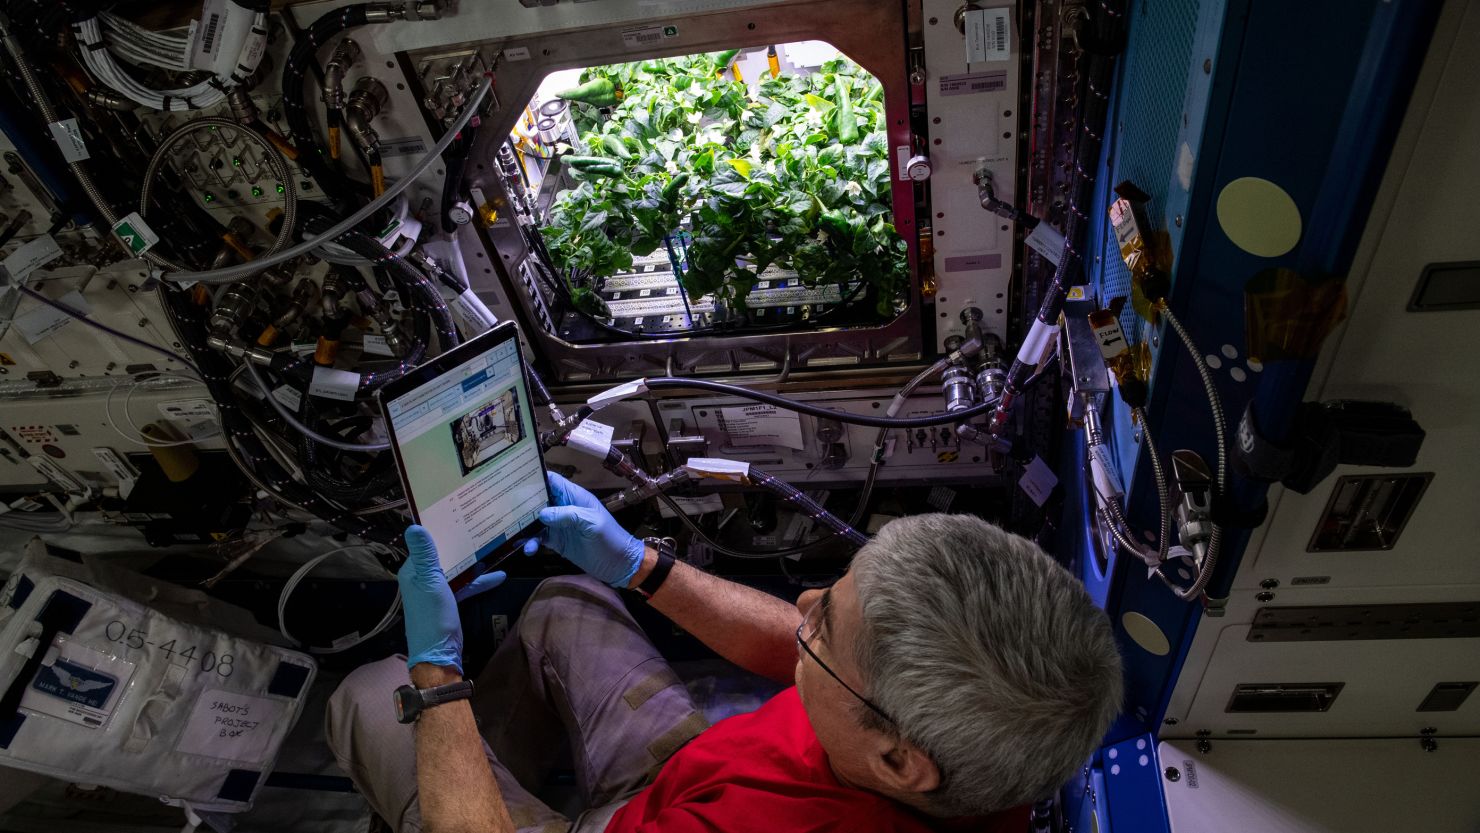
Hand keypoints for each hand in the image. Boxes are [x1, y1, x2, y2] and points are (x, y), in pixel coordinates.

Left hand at [399, 525, 506, 672]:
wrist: (439, 653)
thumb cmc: (432, 616)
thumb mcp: (431, 582)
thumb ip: (425, 555)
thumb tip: (414, 526)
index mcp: (413, 570)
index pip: (425, 543)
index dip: (439, 528)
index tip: (457, 511)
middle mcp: (422, 577)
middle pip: (442, 554)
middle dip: (460, 542)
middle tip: (480, 523)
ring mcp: (436, 589)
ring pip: (455, 568)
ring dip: (472, 560)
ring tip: (493, 546)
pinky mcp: (449, 600)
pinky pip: (465, 584)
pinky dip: (478, 580)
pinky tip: (498, 575)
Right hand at [523, 472, 643, 587]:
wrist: (619, 566)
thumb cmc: (611, 540)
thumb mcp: (592, 523)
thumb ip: (568, 515)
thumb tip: (542, 513)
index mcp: (574, 497)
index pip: (552, 481)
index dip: (535, 478)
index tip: (515, 479)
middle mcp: (564, 507)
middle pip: (538, 499)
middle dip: (522, 502)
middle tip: (502, 507)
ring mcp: (559, 525)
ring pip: (535, 520)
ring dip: (524, 526)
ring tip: (513, 533)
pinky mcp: (557, 541)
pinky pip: (538, 538)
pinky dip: (530, 542)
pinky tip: (527, 548)